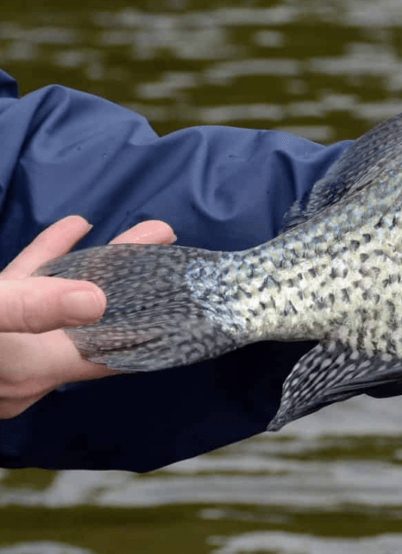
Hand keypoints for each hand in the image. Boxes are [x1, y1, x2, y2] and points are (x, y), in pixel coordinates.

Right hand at [0, 216, 174, 418]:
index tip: (187, 298)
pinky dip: (49, 261)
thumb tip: (95, 301)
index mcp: (34, 370)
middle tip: (166, 241)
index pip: (114, 354)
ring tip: (138, 231)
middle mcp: (26, 369)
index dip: (152, 329)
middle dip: (132, 279)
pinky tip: (75, 227)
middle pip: (97, 319)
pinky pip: (25, 291)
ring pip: (63, 299)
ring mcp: (7, 346)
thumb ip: (29, 310)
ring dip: (96, 264)